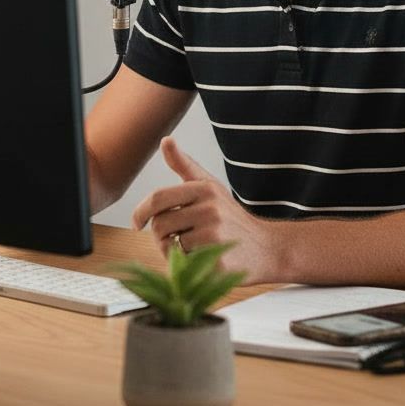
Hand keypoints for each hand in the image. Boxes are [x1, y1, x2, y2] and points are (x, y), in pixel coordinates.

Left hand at [130, 136, 275, 281]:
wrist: (267, 248)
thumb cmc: (231, 217)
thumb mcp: (210, 186)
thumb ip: (184, 165)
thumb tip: (166, 140)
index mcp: (204, 189)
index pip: (159, 197)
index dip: (141, 211)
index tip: (137, 222)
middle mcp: (210, 210)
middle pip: (160, 224)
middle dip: (160, 235)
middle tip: (173, 238)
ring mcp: (215, 236)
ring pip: (170, 246)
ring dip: (172, 251)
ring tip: (190, 248)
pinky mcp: (219, 261)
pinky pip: (184, 265)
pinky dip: (185, 265)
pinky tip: (201, 260)